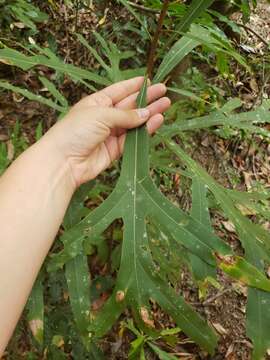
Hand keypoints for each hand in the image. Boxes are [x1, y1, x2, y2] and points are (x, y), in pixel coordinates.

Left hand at [44, 77, 169, 186]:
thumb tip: (145, 113)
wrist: (64, 161)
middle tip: (164, 91)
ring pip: (134, 122)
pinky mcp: (115, 150)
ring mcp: (110, 134)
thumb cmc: (75, 131)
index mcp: (97, 103)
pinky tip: (157, 121)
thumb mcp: (101, 114)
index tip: (149, 80)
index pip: (119, 91)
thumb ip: (125, 115)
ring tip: (166, 104)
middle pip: (130, 105)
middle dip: (147, 98)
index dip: (134, 85)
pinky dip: (145, 131)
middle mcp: (105, 117)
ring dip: (149, 114)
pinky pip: (133, 138)